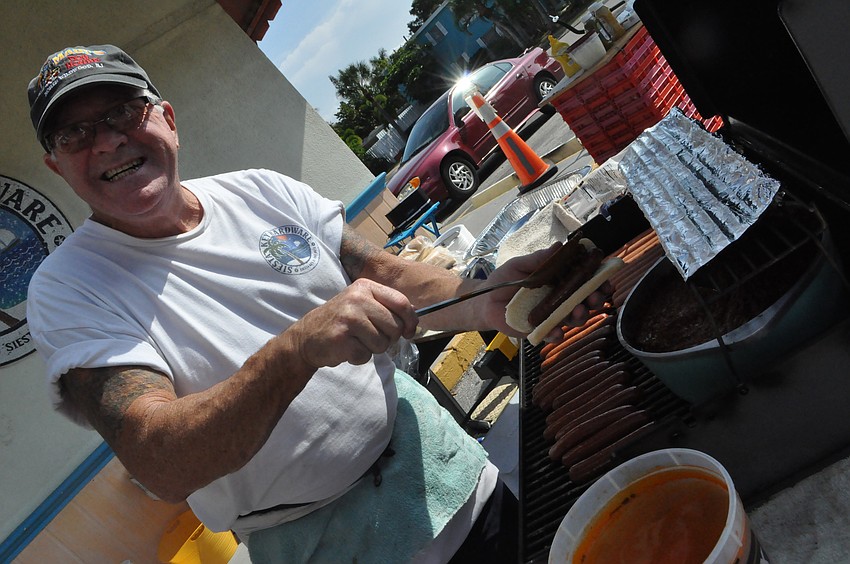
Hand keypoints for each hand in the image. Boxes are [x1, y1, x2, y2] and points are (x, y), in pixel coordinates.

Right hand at [287, 279, 417, 368]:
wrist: (305, 338)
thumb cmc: (340, 323)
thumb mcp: (361, 304)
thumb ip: (386, 308)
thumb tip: (414, 319)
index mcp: (365, 287)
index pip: (402, 302)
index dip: (410, 321)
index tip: (409, 332)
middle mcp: (357, 298)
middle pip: (394, 327)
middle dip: (388, 339)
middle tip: (370, 337)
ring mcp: (349, 317)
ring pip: (382, 344)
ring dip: (372, 349)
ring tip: (356, 342)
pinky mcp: (341, 337)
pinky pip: (365, 355)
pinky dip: (358, 358)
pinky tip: (346, 349)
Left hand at [481, 243, 613, 339]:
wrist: (484, 302)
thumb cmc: (503, 281)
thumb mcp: (519, 265)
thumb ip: (538, 259)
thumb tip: (559, 246)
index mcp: (559, 280)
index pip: (584, 279)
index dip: (599, 280)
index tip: (606, 280)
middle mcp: (560, 298)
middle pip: (586, 299)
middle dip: (595, 299)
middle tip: (595, 298)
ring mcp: (552, 315)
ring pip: (574, 317)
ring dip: (580, 316)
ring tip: (578, 313)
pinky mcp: (541, 330)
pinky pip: (553, 333)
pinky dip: (557, 333)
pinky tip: (556, 331)